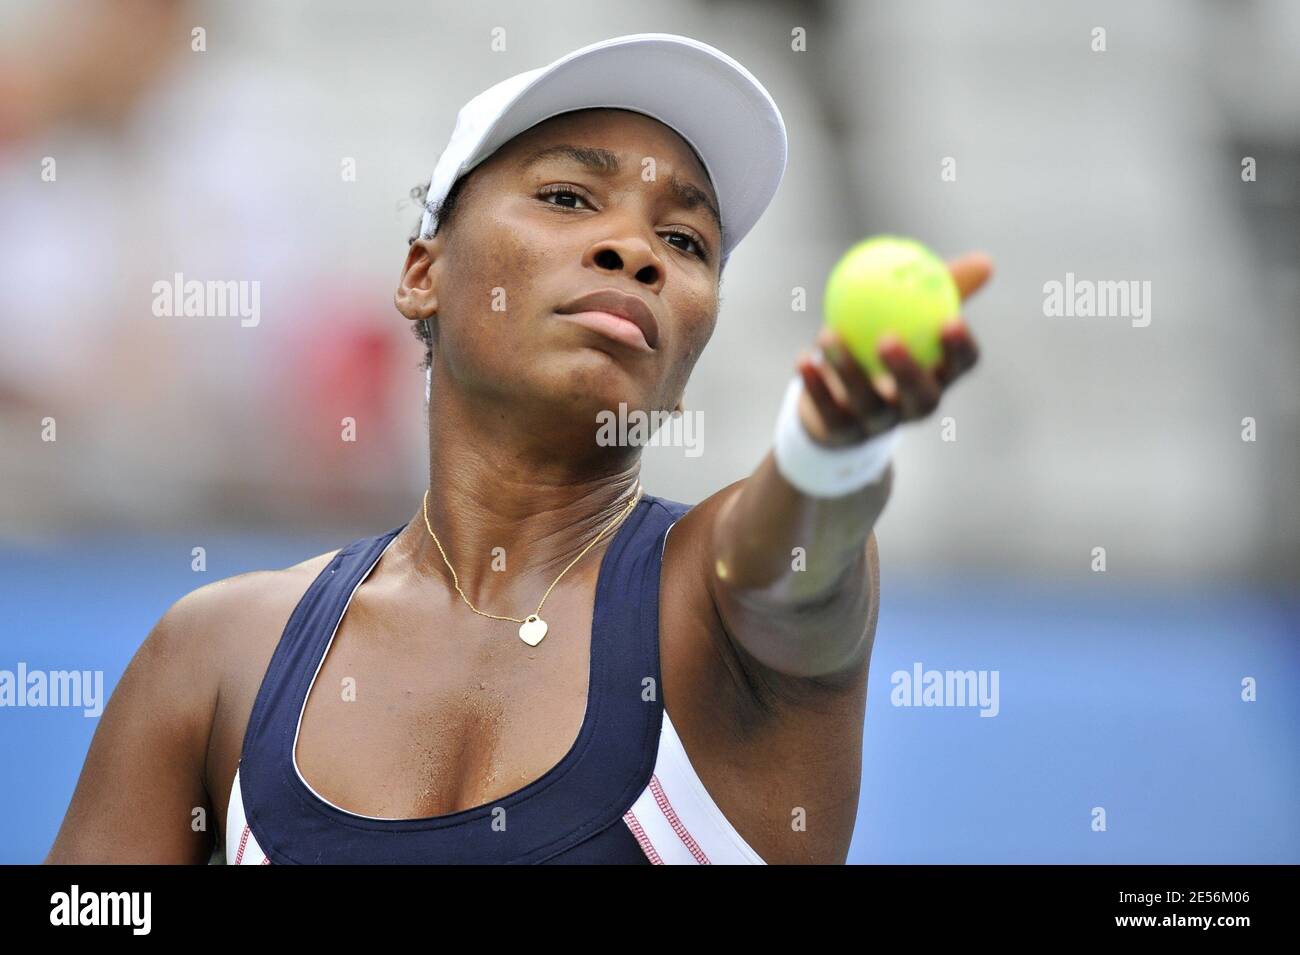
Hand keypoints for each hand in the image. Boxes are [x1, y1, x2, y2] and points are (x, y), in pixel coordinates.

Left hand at [795, 252, 992, 445]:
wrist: (840, 399)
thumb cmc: (883, 344)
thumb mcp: (911, 315)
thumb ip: (942, 288)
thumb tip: (985, 262)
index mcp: (938, 378)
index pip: (961, 367)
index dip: (960, 349)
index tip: (951, 320)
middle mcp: (914, 406)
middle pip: (920, 397)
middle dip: (907, 372)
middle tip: (887, 338)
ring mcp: (879, 424)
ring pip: (868, 403)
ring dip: (847, 369)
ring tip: (828, 335)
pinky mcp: (843, 434)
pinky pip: (829, 412)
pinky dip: (815, 385)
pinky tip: (803, 358)